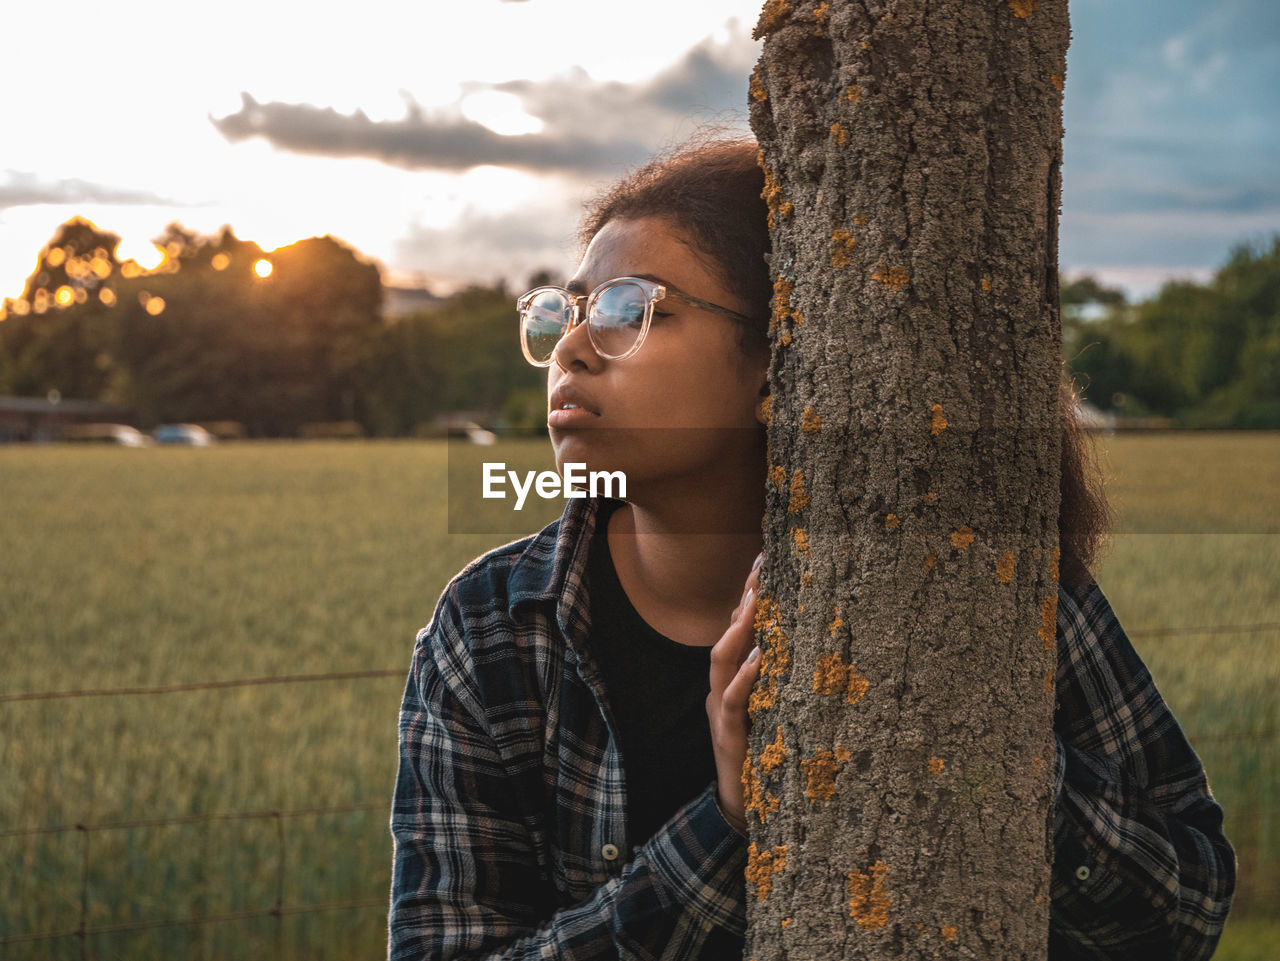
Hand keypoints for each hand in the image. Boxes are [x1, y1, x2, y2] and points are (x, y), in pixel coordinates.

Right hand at [706, 554, 763, 835]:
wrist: (742, 806)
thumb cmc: (765, 756)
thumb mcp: (777, 713)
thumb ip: (785, 683)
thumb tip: (819, 651)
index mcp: (735, 682)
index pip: (740, 630)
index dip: (750, 595)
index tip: (767, 560)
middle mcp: (723, 690)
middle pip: (728, 636)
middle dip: (744, 601)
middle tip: (761, 568)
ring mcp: (722, 712)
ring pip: (722, 662)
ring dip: (738, 630)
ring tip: (754, 602)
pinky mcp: (729, 736)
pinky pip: (734, 701)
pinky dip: (744, 678)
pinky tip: (759, 658)